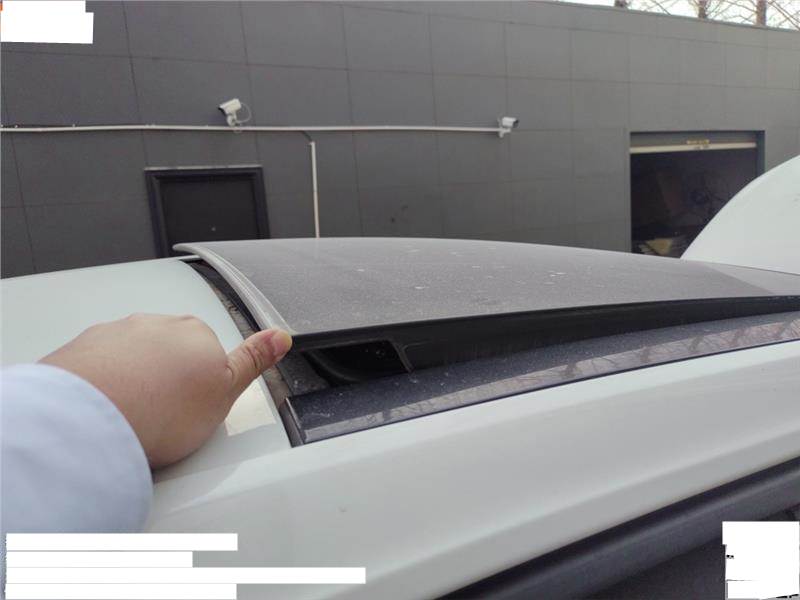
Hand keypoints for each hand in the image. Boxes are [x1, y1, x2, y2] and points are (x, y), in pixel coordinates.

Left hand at [40, 314, 291, 468]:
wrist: (96, 419)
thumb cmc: (163, 408)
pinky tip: (106, 414)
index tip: (194, 403)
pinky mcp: (78, 352)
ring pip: (130, 359)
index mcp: (194, 331)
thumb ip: (253, 360)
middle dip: (166, 377)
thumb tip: (280, 336)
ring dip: (132, 382)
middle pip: (167, 351)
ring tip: (135, 419)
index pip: (207, 349)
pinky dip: (100, 387)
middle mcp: (153, 325)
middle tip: (167, 416)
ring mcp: (114, 336)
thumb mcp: (227, 390)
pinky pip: (96, 368)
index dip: (202, 381)